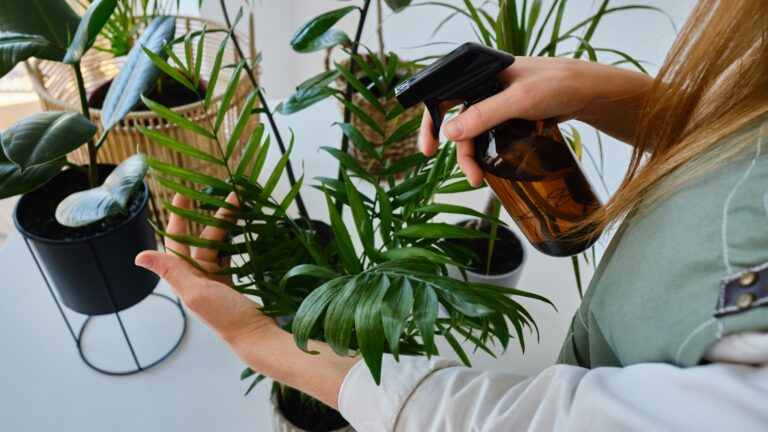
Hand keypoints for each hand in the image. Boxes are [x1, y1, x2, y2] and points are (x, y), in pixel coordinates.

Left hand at [135, 193, 277, 345]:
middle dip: (215, 218)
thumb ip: (171, 271)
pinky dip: (235, 242)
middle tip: (231, 197)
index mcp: (185, 278)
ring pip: (218, 245)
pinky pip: (230, 256)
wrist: (255, 335)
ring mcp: (215, 280)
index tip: (184, 194)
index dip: (178, 217)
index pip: (176, 241)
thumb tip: (139, 256)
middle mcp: (197, 277)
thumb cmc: (226, 317)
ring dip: (227, 227)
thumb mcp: (197, 292)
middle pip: (203, 239)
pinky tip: (242, 232)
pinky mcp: (231, 283)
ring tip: (240, 208)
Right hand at [420, 56, 651, 185]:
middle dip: (460, 151)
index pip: (443, 96)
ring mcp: (498, 104)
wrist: (590, 92)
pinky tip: (492, 166)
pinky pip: (490, 136)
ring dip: (474, 157)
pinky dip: (488, 153)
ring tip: (481, 178)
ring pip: (475, 134)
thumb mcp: (518, 100)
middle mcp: (485, 88)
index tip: (429, 149)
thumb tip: (450, 133)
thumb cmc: (557, 84)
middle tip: (469, 175)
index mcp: (479, 75)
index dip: (431, 122)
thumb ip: (483, 114)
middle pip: (458, 123)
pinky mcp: (511, 117)